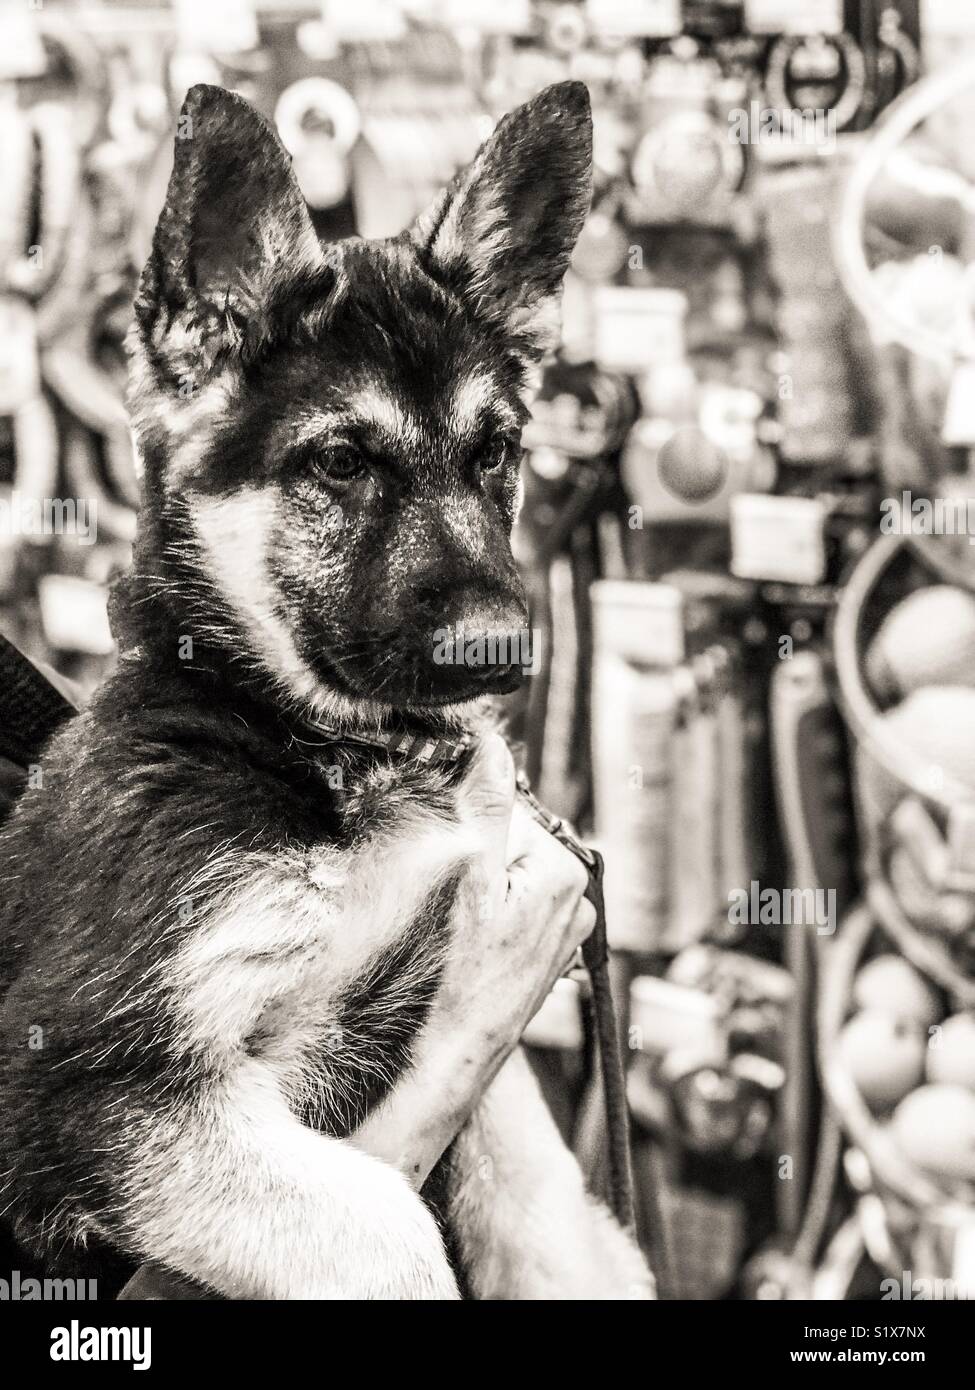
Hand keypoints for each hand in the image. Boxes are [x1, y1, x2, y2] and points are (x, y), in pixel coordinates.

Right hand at [438, 732, 595, 1054]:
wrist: (456, 1053)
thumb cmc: (463, 975)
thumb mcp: (468, 875)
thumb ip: (485, 803)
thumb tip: (490, 743)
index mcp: (566, 871)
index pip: (508, 811)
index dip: (468, 829)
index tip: (449, 860)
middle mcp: (576, 900)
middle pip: (507, 842)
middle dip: (475, 859)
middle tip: (453, 905)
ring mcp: (562, 931)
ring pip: (504, 876)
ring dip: (475, 889)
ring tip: (460, 930)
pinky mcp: (544, 954)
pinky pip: (508, 910)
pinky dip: (484, 916)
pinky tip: (470, 945)